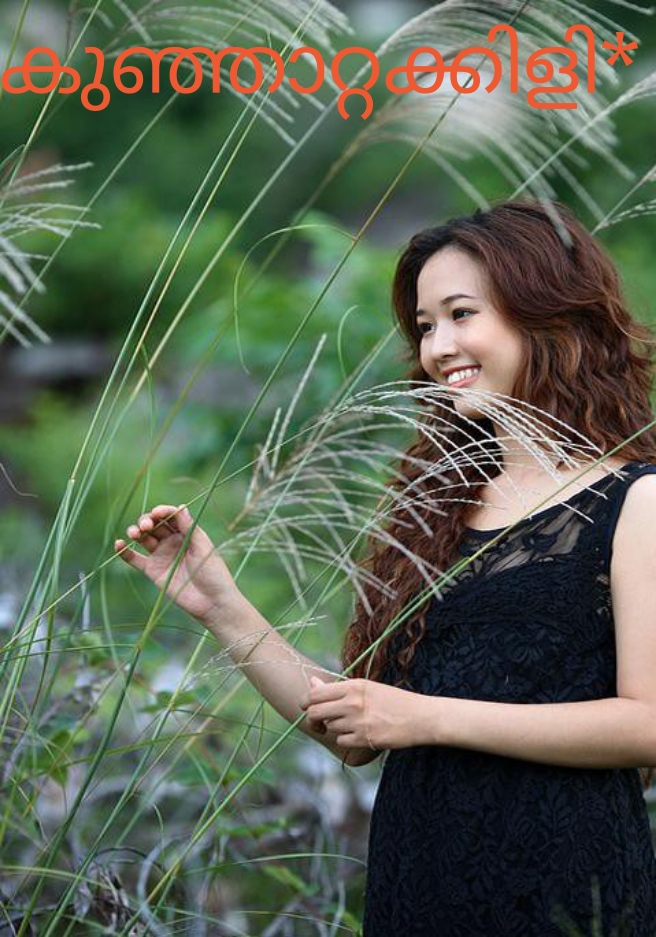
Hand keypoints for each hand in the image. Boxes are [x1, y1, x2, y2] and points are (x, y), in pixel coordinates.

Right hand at [114, 504, 239, 622]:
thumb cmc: (213, 573)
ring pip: (143, 538)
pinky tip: (119, 544)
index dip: (162, 512)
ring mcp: (161, 555)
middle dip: (147, 521)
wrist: (211, 602)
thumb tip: (180, 506)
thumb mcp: (203, 547)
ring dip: (135, 532)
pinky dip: (125, 551)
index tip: (157, 513)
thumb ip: (189, 528)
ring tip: (134, 534)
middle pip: (154, 525)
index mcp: (187, 533)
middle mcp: (172, 542)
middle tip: (145, 526)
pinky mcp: (153, 571)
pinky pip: (135, 559)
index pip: (170, 516)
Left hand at [300, 675, 425, 750]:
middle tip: (319, 723)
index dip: (306, 702)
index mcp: (354, 686)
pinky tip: (360, 733)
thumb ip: (339, 688)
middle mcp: (353, 703)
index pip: (316, 694)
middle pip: (315, 713)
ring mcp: (358, 722)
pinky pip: (342, 741)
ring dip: (335, 727)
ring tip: (353, 723)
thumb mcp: (368, 687)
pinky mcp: (364, 739)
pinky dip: (347, 739)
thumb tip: (312, 683)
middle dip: (312, 719)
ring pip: (330, 727)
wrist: (420, 717)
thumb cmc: (394, 700)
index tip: (307, 707)